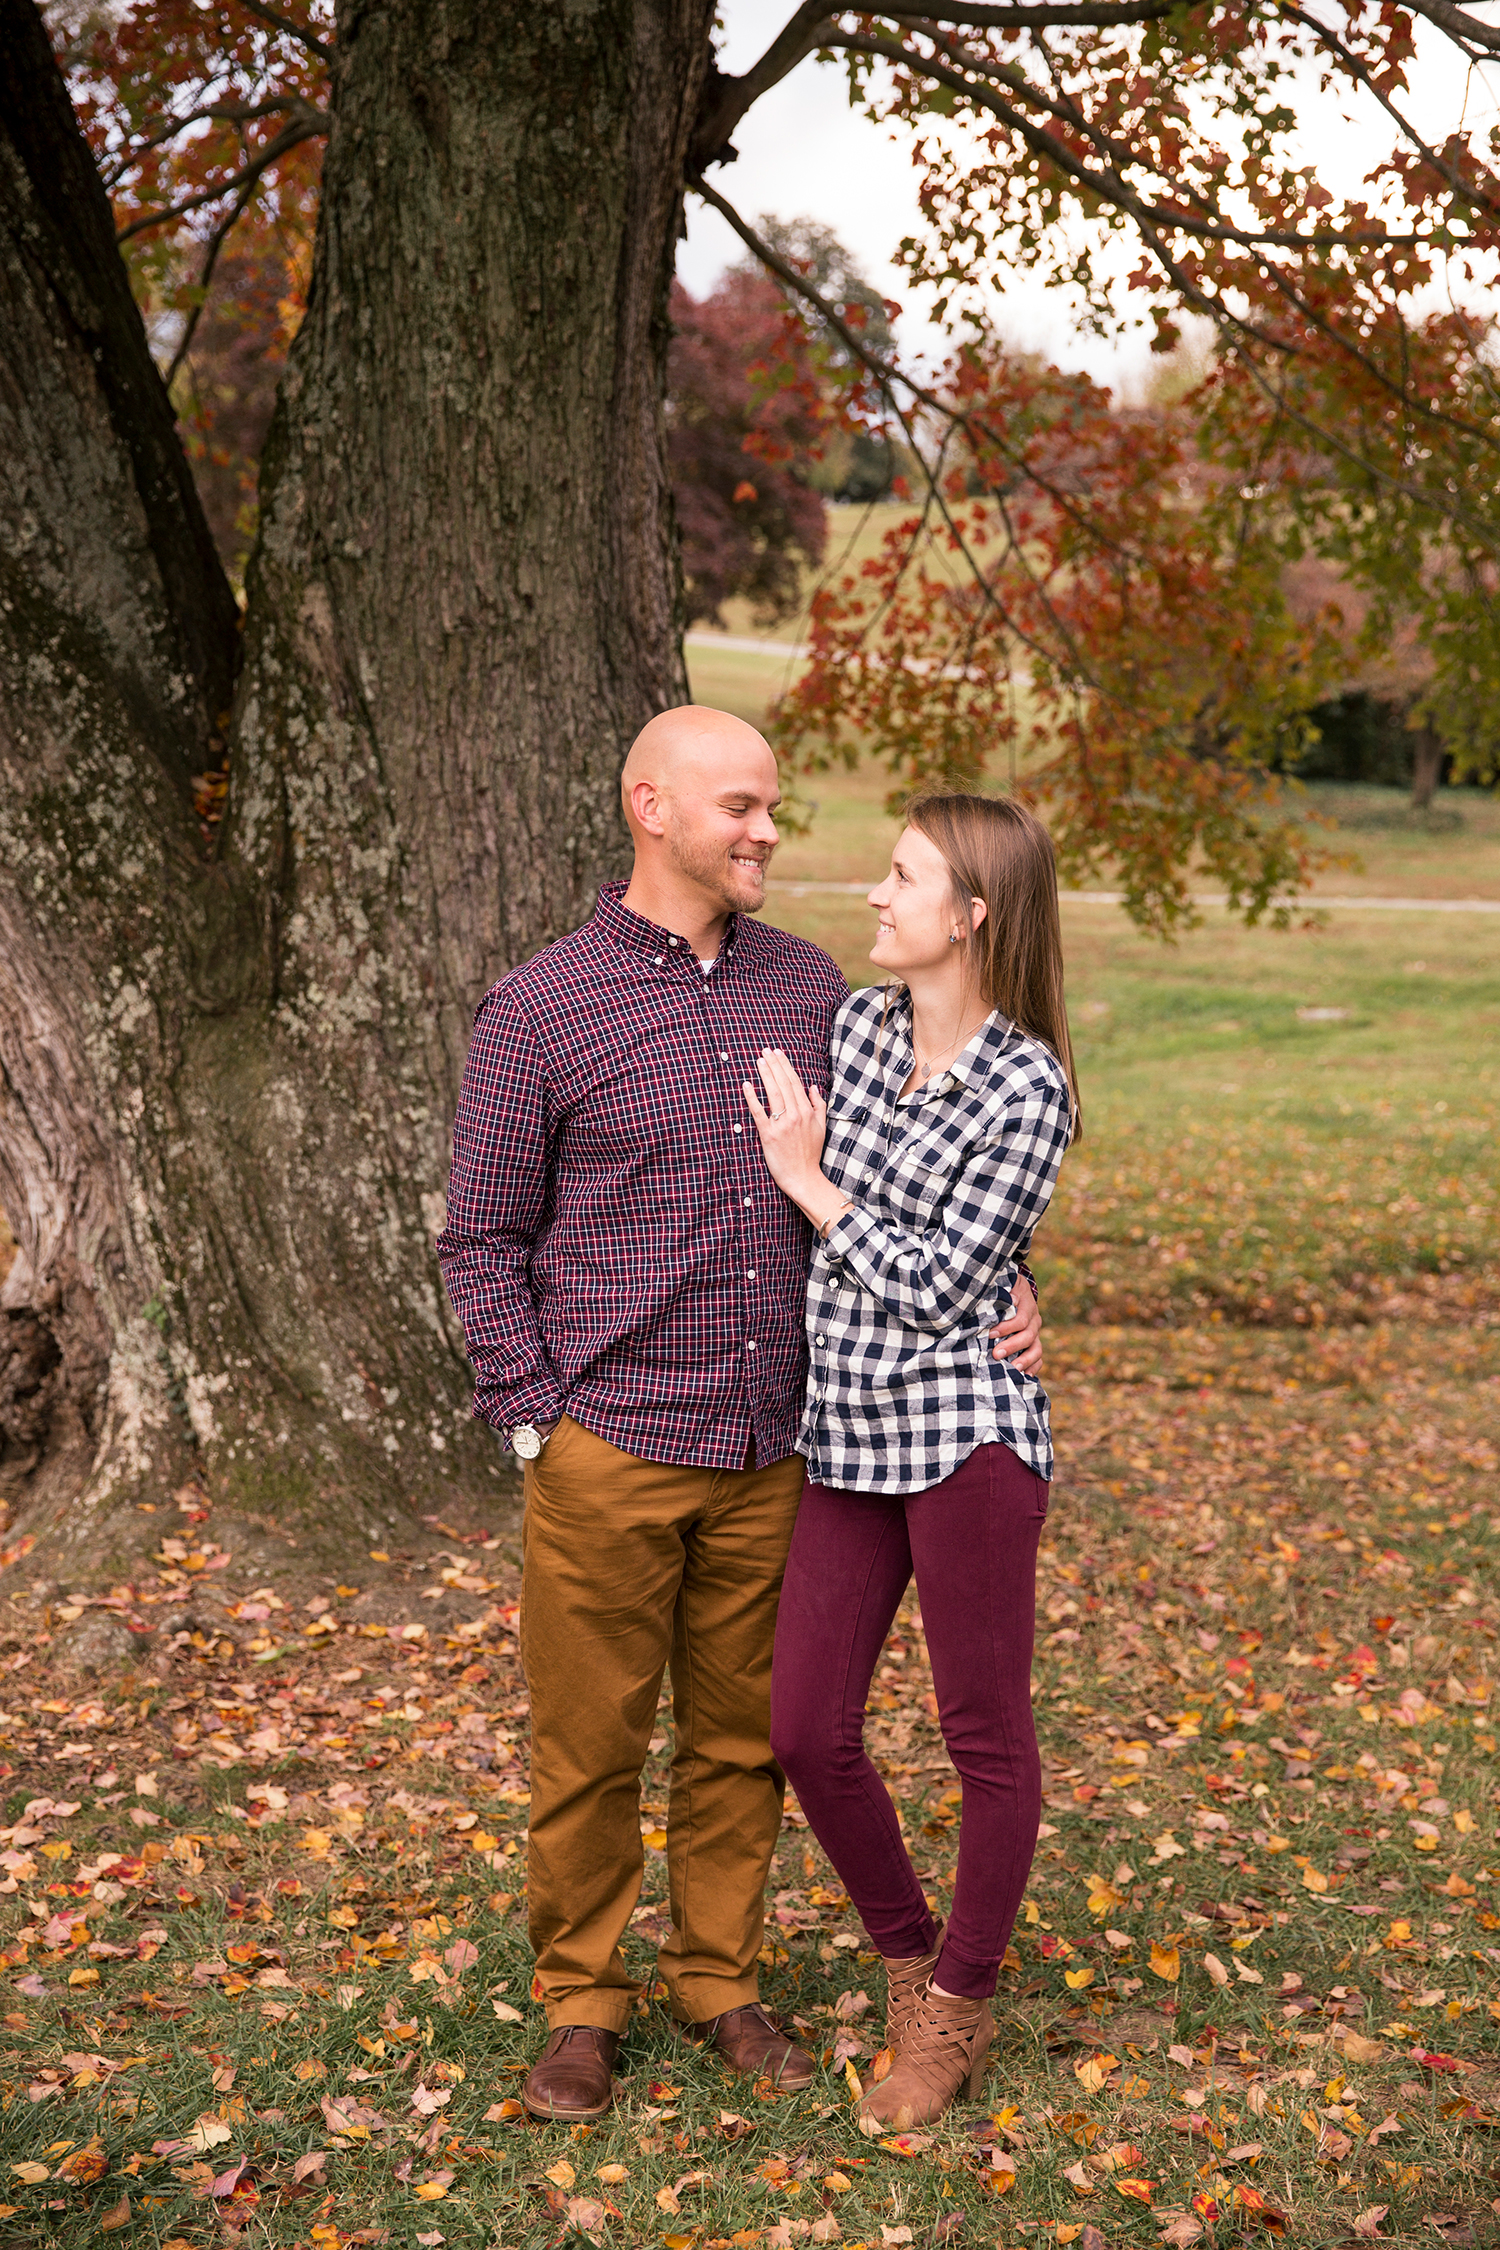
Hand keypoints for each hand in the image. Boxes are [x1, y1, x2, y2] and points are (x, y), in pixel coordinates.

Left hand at [742, 1049, 843, 1229]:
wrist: (803, 1177)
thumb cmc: (811, 1153)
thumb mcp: (821, 1127)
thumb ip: (818, 1105)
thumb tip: (813, 1087)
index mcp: (807, 1111)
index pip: (794, 1082)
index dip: (785, 1066)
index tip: (778, 1053)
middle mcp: (795, 1115)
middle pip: (783, 1084)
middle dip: (774, 1064)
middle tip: (765, 1050)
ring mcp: (781, 1125)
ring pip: (772, 1093)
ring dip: (765, 1075)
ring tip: (759, 1061)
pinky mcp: (768, 1135)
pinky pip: (758, 1112)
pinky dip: (752, 1097)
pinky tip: (746, 1085)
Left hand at [990, 1275, 1041, 1375]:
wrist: (1016, 1288)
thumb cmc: (1005, 1288)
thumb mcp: (1005, 1285)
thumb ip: (1002, 1292)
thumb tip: (1007, 1299)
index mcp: (1027, 1306)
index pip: (1021, 1320)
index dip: (1007, 1328)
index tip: (991, 1334)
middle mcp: (1035, 1321)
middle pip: (1028, 1336)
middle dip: (1012, 1346)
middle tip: (996, 1354)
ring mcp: (1036, 1334)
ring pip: (1036, 1349)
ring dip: (1025, 1360)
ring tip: (1013, 1369)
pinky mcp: (1034, 1344)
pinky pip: (1039, 1359)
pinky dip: (1033, 1368)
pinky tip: (1024, 1376)